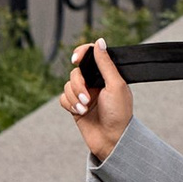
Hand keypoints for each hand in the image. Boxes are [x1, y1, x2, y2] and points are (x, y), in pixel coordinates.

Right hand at [66, 45, 134, 159]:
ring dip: (74, 97)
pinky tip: (80, 112)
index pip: (91, 56)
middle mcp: (94, 83)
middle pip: (76, 72)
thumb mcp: (115, 85)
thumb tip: (100, 42)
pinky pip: (63, 98)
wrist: (112, 140)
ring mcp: (84, 95)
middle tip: (87, 98)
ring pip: (68, 85)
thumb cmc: (119, 114)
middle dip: (78, 85)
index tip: (76, 58)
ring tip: (85, 108)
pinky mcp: (75, 107)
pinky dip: (69, 104)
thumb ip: (106, 63)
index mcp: (106, 75)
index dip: (81, 53)